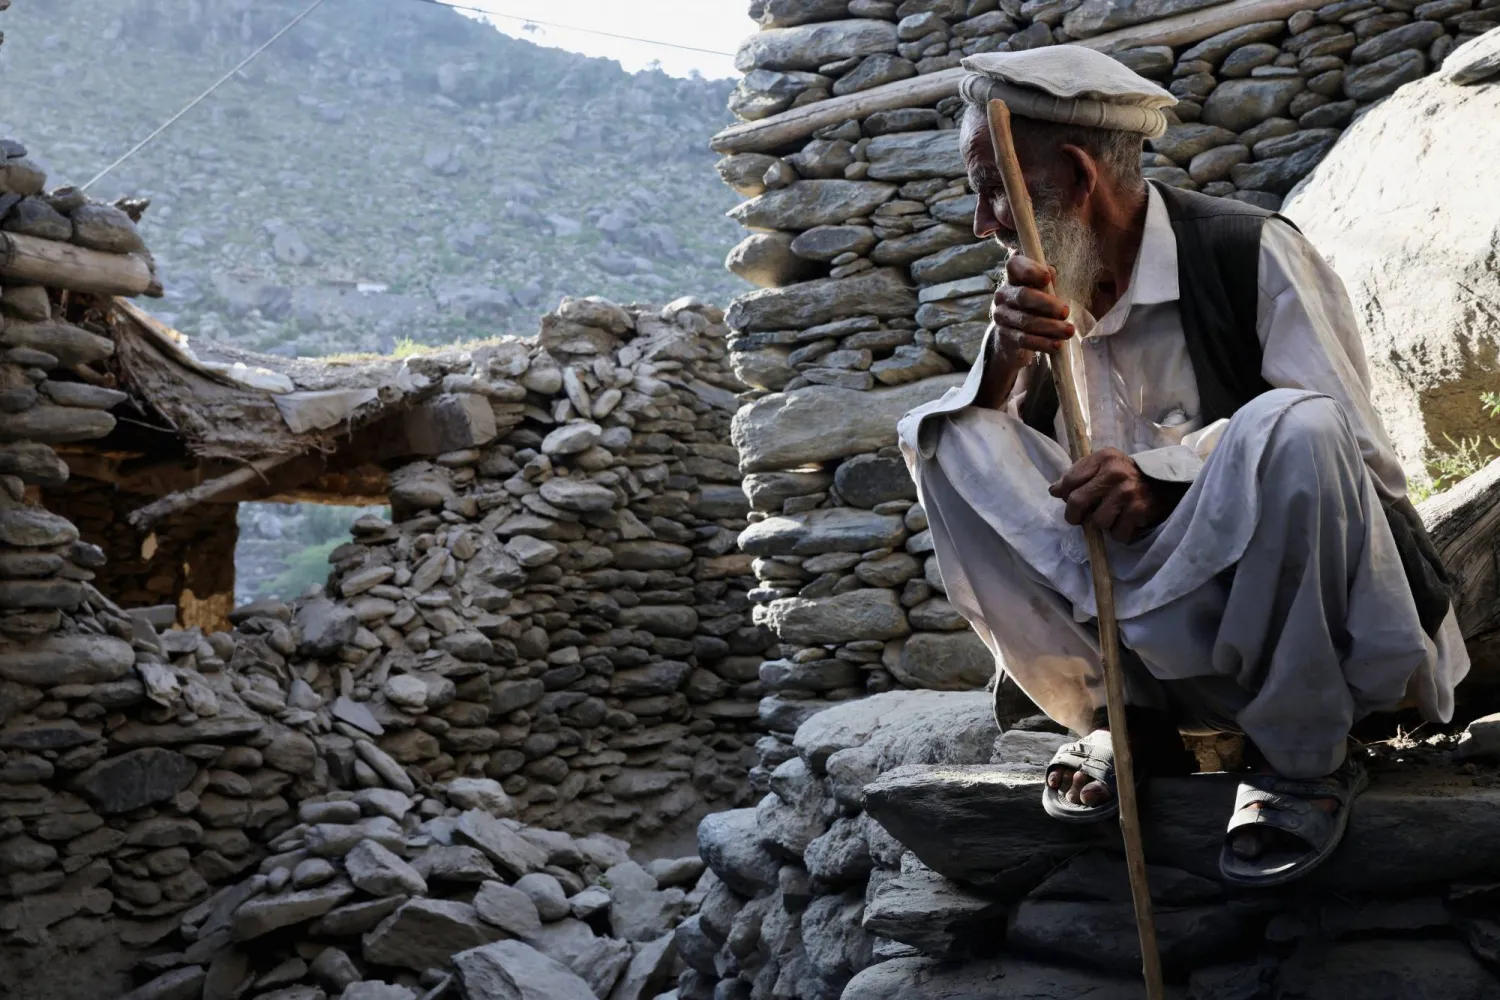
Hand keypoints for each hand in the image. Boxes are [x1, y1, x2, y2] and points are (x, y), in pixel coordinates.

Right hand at [974, 253, 1075, 408]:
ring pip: (1026, 320)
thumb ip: (1047, 282)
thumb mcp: (1042, 292)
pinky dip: (1043, 343)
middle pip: (1023, 295)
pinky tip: (1056, 345)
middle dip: (1047, 304)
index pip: (1015, 265)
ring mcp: (1001, 316)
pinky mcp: (1004, 336)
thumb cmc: (1034, 308)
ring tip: (1069, 331)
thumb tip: (1051, 273)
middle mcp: (1003, 295)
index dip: (1030, 269)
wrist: (1014, 338)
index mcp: (1013, 278)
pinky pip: (1024, 339)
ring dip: (1050, 327)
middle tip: (1065, 312)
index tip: (1047, 278)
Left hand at [1049, 448, 1182, 542]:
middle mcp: (1114, 472)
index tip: (1070, 500)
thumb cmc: (1129, 476)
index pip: (1069, 480)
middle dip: (1074, 516)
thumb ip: (1079, 475)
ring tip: (1112, 516)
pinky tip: (1127, 522)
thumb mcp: (1105, 466)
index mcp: (1103, 458)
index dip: (1064, 495)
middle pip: (1076, 502)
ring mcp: (1127, 492)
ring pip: (1096, 522)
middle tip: (1080, 519)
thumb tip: (1054, 490)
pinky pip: (1117, 533)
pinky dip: (1119, 533)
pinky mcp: (1138, 510)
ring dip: (1102, 525)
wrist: (1166, 484)